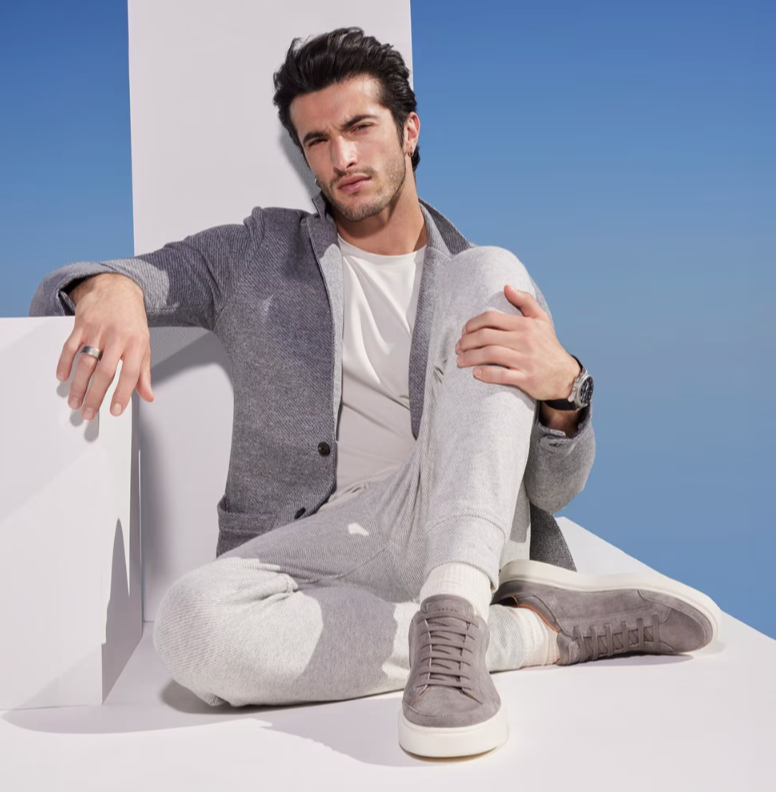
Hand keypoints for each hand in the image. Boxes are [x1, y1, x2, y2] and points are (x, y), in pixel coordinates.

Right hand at [56, 273, 154, 419]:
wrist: (118, 289)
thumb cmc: (131, 320)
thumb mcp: (144, 344)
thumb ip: (144, 372)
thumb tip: (148, 396)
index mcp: (136, 344)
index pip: (130, 373)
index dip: (123, 394)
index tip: (115, 410)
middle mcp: (117, 337)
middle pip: (105, 372)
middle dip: (95, 395)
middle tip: (89, 413)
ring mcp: (98, 330)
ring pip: (86, 362)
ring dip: (78, 385)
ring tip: (74, 402)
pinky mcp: (81, 324)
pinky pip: (70, 346)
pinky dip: (65, 363)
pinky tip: (62, 377)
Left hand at [454, 284, 579, 400]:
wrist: (566, 376)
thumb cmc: (549, 347)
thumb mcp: (542, 320)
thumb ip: (525, 301)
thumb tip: (506, 287)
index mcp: (525, 325)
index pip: (491, 318)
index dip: (472, 324)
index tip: (464, 331)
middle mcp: (525, 340)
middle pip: (486, 336)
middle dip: (467, 342)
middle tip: (458, 347)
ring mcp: (526, 360)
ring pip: (490, 355)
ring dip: (470, 357)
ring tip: (460, 361)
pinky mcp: (527, 378)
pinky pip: (502, 375)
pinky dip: (486, 374)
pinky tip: (475, 373)